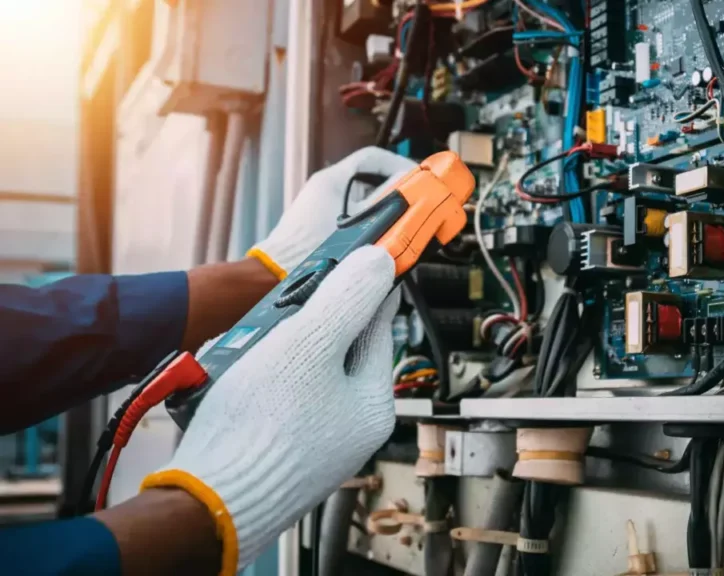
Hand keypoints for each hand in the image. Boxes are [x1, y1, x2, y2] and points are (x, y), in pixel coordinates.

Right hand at [142, 246, 398, 572]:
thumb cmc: (261, 431)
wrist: (207, 500)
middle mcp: (351, 427)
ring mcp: (317, 442)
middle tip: (291, 297)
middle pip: (340, 350)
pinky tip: (243, 372)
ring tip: (259, 336)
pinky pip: (282, 399)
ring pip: (307, 373)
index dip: (362, 287)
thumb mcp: (308, 345)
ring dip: (285, 347)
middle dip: (314, 320)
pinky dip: (266, 378)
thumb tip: (379, 263)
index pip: (378, 326)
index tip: (356, 258)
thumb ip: (346, 300)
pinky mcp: (281, 450)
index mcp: (372, 404)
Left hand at [248, 147, 416, 277]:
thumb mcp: (355, 224)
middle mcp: (327, 188)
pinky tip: (383, 238)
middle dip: (394, 189)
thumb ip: (384, 203)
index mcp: (332, 180)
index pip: (371, 158)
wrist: (277, 273)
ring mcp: (325, 206)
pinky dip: (372, 222)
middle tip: (415, 201)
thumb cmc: (307, 250)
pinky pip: (356, 215)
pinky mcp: (325, 224)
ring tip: (403, 222)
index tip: (415, 176)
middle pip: (370, 179)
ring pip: (364, 200)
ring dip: (384, 209)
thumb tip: (407, 188)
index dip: (396, 163)